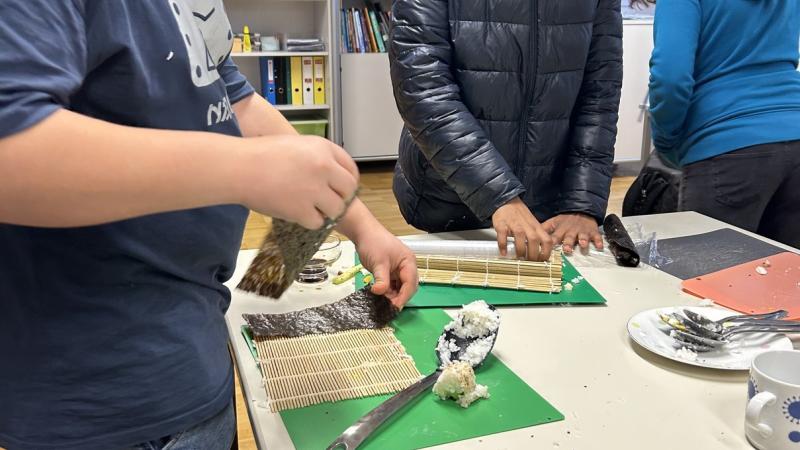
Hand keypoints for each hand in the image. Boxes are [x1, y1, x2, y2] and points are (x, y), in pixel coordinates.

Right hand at [238, 135, 358, 228]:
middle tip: (326, 202)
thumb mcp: (295, 145)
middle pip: (348, 190)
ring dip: (325, 211)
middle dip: (339, 198)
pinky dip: (308, 221)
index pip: (351, 168)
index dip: (347, 181)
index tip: (341, 188)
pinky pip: (318, 222)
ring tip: (308, 208)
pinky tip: (297, 214)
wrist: (238, 167)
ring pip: (336, 209)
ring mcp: (315, 189)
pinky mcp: (303, 209)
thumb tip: (331, 176)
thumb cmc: (259, 154)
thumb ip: (316, 157)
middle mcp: (324, 166)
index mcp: (323, 148)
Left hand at [354, 228, 417, 308]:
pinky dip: (388, 289)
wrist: (363, 231)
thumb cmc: (374, 243)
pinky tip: (380, 293)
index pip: (411, 283)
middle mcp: (406, 266)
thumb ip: (382, 280)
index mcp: (409, 262)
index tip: (395, 307)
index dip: (404, 296)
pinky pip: (392, 283)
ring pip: (400, 286)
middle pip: (408, 286)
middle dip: (399, 296)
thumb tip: (380, 293)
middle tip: (387, 305)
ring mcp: (398, 268)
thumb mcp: (378, 263)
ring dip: (392, 294)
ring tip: (382, 299)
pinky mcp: (390, 270)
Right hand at [491, 197, 552, 260]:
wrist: (506, 202)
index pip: (547, 240)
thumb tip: (540, 252)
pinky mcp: (502, 224)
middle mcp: (527, 226)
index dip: (546, 252)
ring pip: (520, 239)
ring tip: (518, 258)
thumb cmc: (519, 214)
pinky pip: (503, 236)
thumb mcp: (532, 223)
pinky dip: (503, 245)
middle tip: (529, 262)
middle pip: (534, 241)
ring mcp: (514, 224)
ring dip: (520, 251)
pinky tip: (503, 253)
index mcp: (536, 227)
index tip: (542, 261)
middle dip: (533, 255)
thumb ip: (537, 235)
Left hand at [542, 213, 602, 253]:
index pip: (554, 236)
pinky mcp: (592, 232)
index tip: (548, 248)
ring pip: (582, 237)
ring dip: (583, 241)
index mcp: (561, 229)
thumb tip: (530, 235)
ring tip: (583, 244)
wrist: (582, 211)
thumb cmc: (566, 220)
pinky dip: (598, 241)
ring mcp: (582, 232)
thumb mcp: (554, 222)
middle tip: (567, 249)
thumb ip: (544, 229)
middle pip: (569, 237)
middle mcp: (571, 231)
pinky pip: (596, 237)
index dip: (551, 242)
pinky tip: (599, 246)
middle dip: (568, 243)